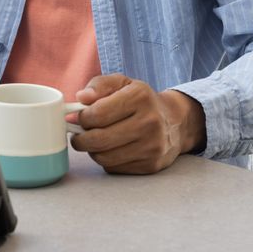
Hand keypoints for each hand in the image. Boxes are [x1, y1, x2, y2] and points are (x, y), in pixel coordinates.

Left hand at [69, 73, 205, 174]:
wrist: (173, 122)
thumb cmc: (141, 101)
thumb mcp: (122, 83)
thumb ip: (99, 85)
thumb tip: (81, 97)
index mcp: (140, 97)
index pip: (97, 114)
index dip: (82, 118)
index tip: (80, 117)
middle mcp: (149, 122)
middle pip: (99, 139)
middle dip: (81, 138)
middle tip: (79, 134)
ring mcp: (152, 146)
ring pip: (104, 157)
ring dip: (92, 150)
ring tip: (95, 140)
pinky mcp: (151, 164)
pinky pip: (114, 168)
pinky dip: (106, 160)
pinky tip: (111, 149)